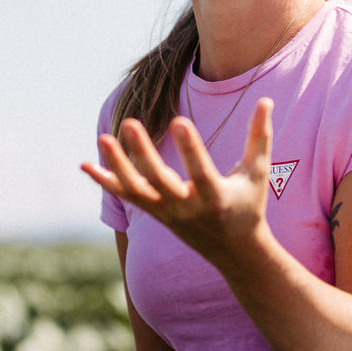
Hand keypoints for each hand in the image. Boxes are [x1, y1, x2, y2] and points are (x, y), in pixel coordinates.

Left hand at [82, 99, 275, 264]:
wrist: (234, 251)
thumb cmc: (248, 205)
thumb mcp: (257, 173)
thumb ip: (259, 136)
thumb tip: (266, 99)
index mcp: (215, 197)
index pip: (200, 172)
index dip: (190, 148)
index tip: (180, 120)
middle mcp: (187, 208)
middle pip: (159, 181)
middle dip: (142, 154)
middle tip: (129, 123)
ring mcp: (167, 213)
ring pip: (135, 191)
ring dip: (116, 166)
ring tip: (103, 137)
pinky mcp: (154, 213)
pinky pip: (126, 196)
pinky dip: (106, 181)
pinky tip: (85, 165)